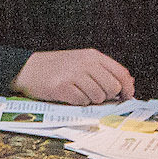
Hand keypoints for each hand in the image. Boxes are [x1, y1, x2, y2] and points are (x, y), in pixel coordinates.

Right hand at [15, 49, 135, 105]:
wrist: (29, 68)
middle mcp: (85, 63)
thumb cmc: (57, 67)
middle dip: (107, 96)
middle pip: (112, 88)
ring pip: (98, 97)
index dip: (128, 88)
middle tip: (95, 94)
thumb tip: (128, 84)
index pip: (121, 73)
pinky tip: (69, 94)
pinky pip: (82, 102)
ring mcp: (74, 75)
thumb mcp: (82, 61)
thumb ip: (103, 70)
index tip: (127, 97)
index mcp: (93, 56)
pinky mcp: (63, 87)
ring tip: (78, 92)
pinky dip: (78, 102)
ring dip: (90, 100)